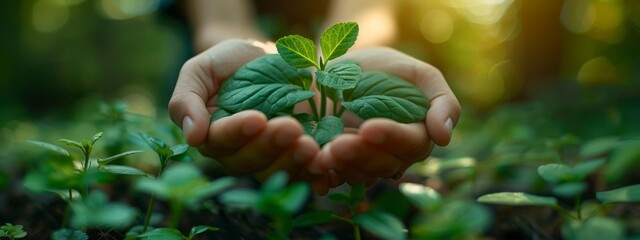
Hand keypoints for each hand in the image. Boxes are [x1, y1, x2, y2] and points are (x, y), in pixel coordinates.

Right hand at [168, 39, 333, 193]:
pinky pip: (303, 174)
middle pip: (250, 161)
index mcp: (213, 136)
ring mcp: (269, 158)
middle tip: (291, 128)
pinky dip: (314, 175)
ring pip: (276, 171)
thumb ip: (186, 98)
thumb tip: (191, 136)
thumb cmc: (230, 63)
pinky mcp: (296, 158)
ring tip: (311, 146)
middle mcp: (238, 154)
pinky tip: (325, 172)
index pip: (220, 141)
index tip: (257, 118)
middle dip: (271, 146)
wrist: (270, 59)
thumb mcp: (202, 69)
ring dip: (293, 162)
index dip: (238, 132)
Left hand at [313, 47, 461, 185]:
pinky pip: (334, 177)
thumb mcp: (417, 74)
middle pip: (384, 165)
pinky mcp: (338, 164)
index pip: (412, 144)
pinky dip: (324, 174)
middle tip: (339, 144)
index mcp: (416, 136)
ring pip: (359, 175)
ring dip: (342, 166)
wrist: (337, 70)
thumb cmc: (383, 69)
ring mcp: (364, 163)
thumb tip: (444, 137)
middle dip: (361, 155)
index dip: (391, 138)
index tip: (369, 128)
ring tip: (324, 153)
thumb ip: (441, 101)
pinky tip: (315, 163)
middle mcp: (393, 156)